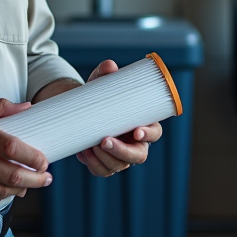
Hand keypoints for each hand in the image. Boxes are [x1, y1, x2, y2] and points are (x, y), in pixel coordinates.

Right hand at [0, 99, 50, 204]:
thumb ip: (0, 107)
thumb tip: (26, 108)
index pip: (13, 148)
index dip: (34, 157)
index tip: (44, 161)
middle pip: (14, 175)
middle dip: (36, 179)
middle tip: (46, 178)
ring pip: (5, 191)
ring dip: (23, 189)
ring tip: (30, 184)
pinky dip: (4, 196)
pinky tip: (10, 190)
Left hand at [55, 60, 163, 177]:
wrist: (82, 111)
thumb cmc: (100, 98)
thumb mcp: (101, 84)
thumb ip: (105, 74)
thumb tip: (110, 66)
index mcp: (143, 124)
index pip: (155, 133)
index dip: (149, 134)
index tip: (136, 131)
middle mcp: (135, 143)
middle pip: (138, 156)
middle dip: (122, 151)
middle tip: (104, 141)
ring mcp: (121, 156)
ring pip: (119, 165)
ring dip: (104, 158)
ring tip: (89, 145)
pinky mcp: (106, 163)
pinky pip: (103, 171)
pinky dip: (93, 164)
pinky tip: (84, 153)